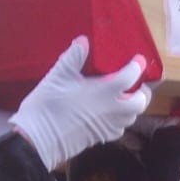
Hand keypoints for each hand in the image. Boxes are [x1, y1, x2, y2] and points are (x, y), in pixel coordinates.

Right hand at [9, 36, 150, 169]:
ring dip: (131, 107)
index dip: (137, 67)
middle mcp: (111, 110)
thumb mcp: (58, 76)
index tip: (138, 60)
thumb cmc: (48, 105)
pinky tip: (109, 114)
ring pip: (131, 118)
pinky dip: (120, 120)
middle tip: (135, 84)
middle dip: (141, 92)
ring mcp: (107, 126)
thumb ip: (74, 57)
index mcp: (104, 92)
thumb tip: (83, 41)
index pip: (130, 77)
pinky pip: (119, 129)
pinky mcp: (100, 138)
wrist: (37, 139)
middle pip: (140, 103)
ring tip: (122, 97)